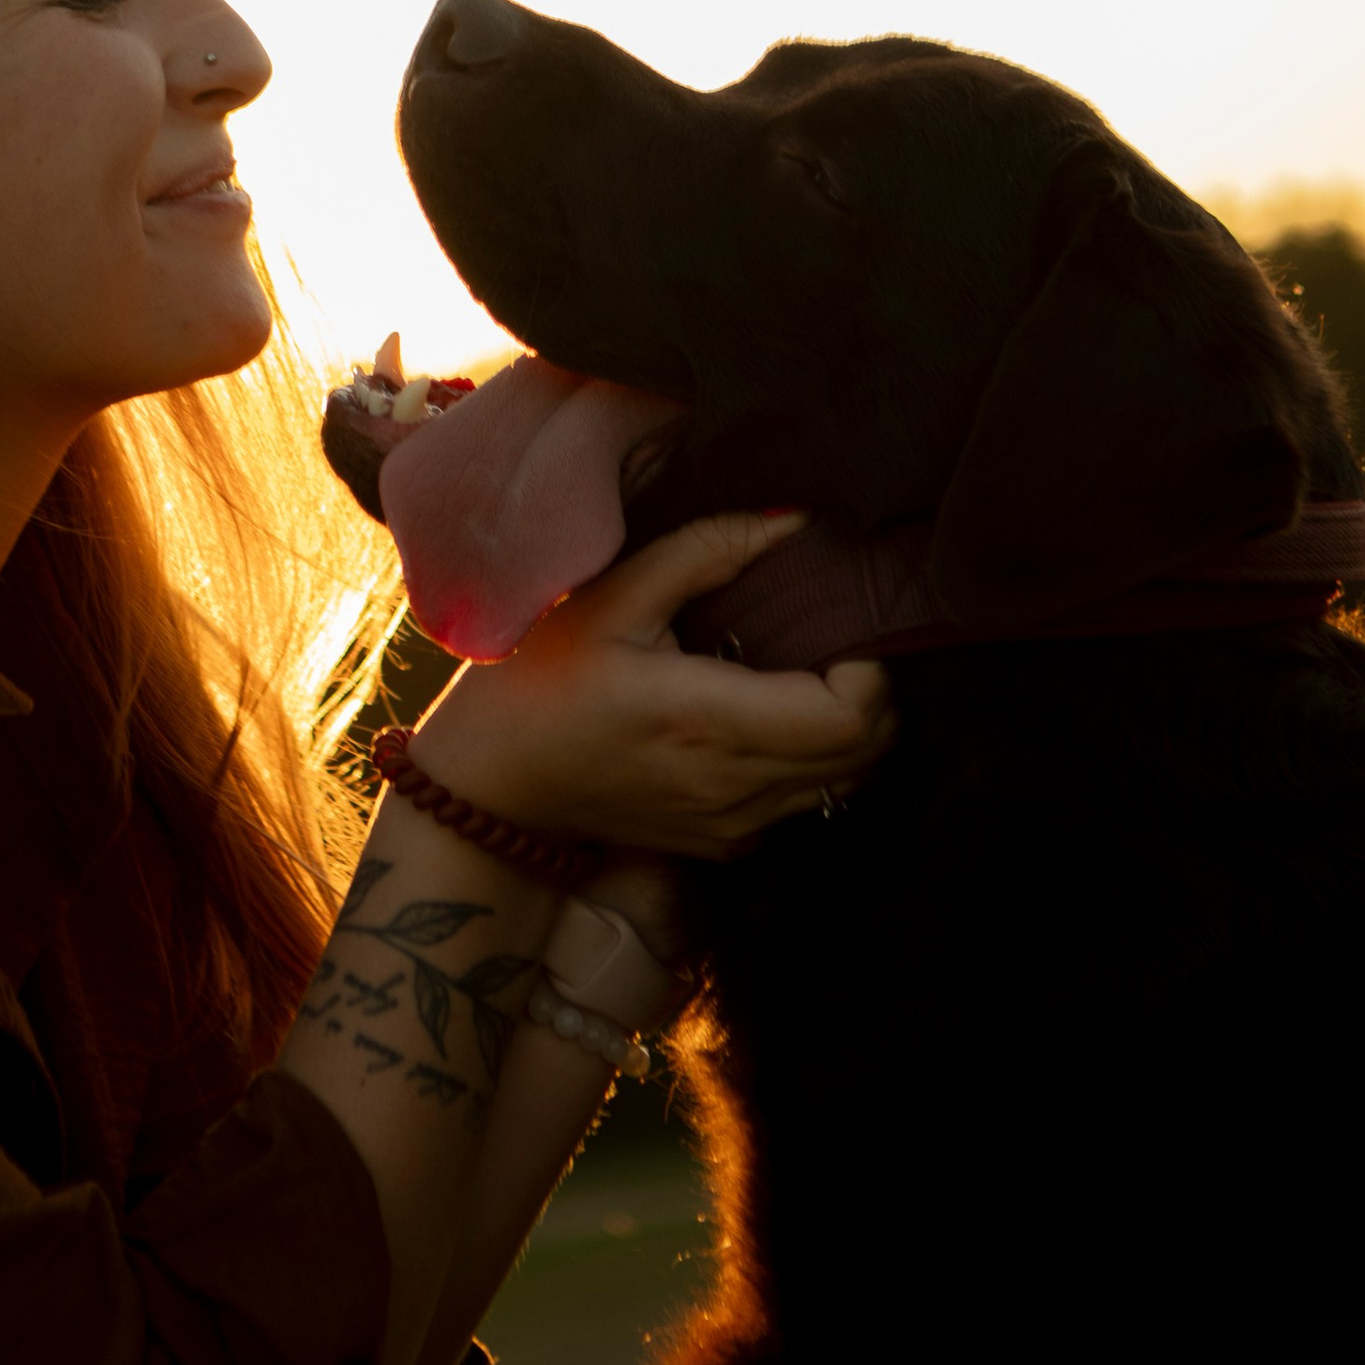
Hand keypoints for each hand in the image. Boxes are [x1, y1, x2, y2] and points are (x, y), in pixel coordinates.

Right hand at [412, 511, 894, 861]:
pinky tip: (775, 717)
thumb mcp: (612, 596)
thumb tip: (795, 520)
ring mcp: (731, 825)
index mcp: (708, 721)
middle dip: (874, 692)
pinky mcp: (723, 844)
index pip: (851, 717)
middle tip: (839, 640)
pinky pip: (806, 803)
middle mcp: (731, 786)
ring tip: (812, 672)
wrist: (489, 786)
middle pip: (865, 753)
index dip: (870, 669)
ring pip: (847, 783)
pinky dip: (817, 762)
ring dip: (851, 729)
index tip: (841, 627)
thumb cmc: (538, 681)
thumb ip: (708, 550)